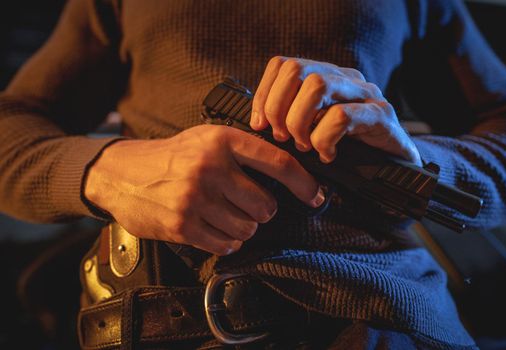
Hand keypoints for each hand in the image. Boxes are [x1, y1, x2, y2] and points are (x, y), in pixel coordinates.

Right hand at [84, 125, 322, 254]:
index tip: (316, 196)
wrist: (121, 173)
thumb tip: (287, 174)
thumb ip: (242, 149)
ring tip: (223, 214)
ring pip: (248, 228)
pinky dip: (226, 240)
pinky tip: (213, 227)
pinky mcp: (182, 225)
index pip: (277, 163)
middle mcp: (210, 167)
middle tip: (245, 204)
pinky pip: (226, 244)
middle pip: (266, 205)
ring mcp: (195, 198)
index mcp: (221, 141)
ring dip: (243, 226)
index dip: (304, 183)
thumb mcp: (206, 138)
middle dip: (262, 210)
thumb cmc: (172, 156)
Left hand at [250, 57, 421, 165]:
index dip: (264, 94)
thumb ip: (290, 121)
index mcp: (325, 78)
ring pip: (318, 85)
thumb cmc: (349, 151)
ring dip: (300, 121)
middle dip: (278, 107)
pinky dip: (325, 139)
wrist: (396, 169)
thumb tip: (258, 122)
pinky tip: (328, 155)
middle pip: (296, 69)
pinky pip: (342, 116)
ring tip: (305, 145)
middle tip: (282, 137)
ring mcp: (364, 94)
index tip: (260, 124)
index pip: (283, 65)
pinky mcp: (380, 116)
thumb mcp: (313, 132)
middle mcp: (344, 79)